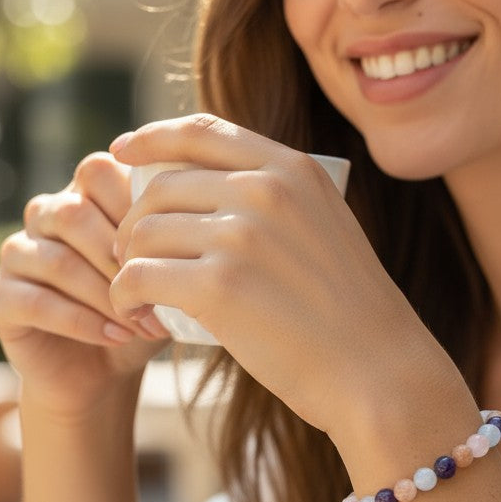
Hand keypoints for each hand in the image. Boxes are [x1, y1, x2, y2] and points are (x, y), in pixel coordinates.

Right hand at [0, 153, 169, 418]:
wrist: (106, 373)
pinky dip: (83, 322)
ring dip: (107, 297)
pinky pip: (36, 301)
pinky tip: (117, 337)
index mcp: (85, 194)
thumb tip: (190, 235)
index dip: (137, 210)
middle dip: (121, 261)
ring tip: (142, 324)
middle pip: (73, 214)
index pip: (99, 171)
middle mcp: (45, 214)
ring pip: (57, 260)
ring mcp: (17, 252)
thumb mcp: (168, 275)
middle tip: (158, 297)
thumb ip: (172, 243)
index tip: (173, 251)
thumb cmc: (144, 313)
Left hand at [109, 114, 444, 437]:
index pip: (201, 131)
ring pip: (143, 233)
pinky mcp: (219, 286)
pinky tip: (135, 315)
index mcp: (292, 170)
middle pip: (161, 188)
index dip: (150, 137)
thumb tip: (214, 192)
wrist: (379, 370)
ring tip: (139, 299)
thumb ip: (281, 202)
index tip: (121, 152)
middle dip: (133, 223)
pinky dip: (124, 297)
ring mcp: (241, 236)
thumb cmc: (352, 314)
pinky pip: (139, 276)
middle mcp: (264, 190)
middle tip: (133, 260)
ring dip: (127, 266)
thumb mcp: (328, 229)